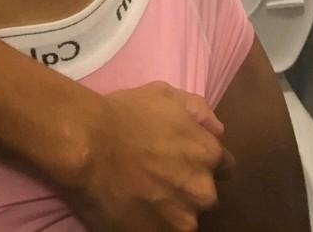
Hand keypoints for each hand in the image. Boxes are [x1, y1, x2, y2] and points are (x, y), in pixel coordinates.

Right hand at [62, 81, 234, 231]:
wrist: (87, 145)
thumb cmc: (124, 115)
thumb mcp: (164, 95)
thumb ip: (198, 110)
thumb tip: (216, 130)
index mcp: (208, 155)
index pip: (225, 167)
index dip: (203, 162)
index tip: (183, 160)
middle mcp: (203, 192)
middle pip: (204, 194)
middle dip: (188, 187)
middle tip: (159, 177)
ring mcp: (182, 220)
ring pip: (184, 218)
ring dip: (171, 209)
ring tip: (144, 194)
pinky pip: (163, 231)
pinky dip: (154, 224)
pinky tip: (136, 208)